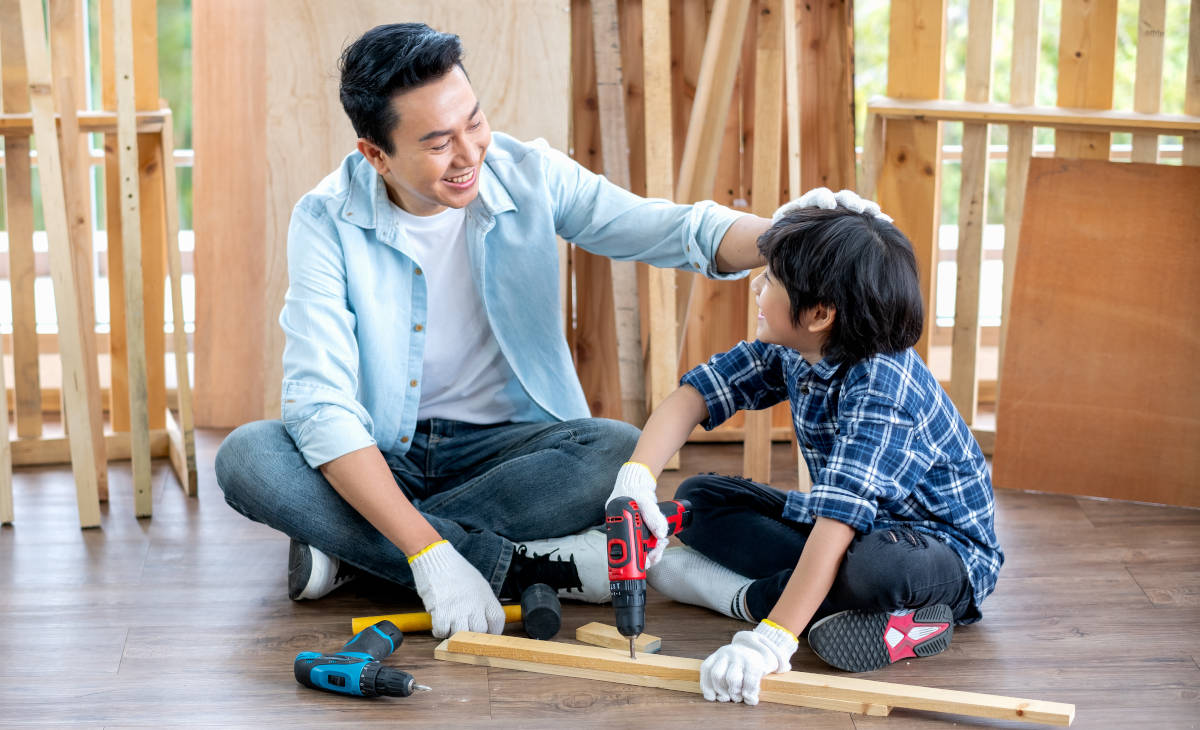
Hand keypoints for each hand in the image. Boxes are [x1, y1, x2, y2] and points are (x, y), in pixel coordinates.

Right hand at [408, 540, 507, 637]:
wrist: (436, 559)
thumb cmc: (456, 570)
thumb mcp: (478, 583)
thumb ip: (483, 601)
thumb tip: (485, 619)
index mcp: (486, 596)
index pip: (497, 621)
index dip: (493, 631)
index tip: (486, 633)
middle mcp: (475, 605)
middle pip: (480, 631)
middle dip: (472, 634)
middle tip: (464, 630)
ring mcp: (458, 609)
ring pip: (461, 634)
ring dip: (455, 634)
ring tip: (450, 626)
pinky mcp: (441, 612)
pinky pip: (442, 632)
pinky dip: (439, 631)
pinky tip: (439, 624)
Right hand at [607, 462, 669, 567]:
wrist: (637, 481)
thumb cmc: (633, 489)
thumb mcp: (643, 501)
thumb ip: (652, 516)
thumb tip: (661, 533)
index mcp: (617, 527)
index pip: (623, 549)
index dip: (633, 559)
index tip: (644, 562)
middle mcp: (624, 531)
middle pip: (634, 553)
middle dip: (648, 554)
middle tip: (658, 548)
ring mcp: (633, 531)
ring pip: (642, 550)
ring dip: (654, 550)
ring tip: (662, 543)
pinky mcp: (642, 530)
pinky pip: (648, 543)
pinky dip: (656, 544)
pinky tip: (662, 540)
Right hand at [700, 621, 798, 704]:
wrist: (747, 642)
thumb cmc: (761, 656)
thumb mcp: (774, 657)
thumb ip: (780, 662)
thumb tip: (784, 667)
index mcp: (752, 656)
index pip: (751, 677)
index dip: (751, 692)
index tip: (751, 700)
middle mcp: (737, 654)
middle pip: (733, 678)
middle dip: (735, 692)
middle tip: (737, 699)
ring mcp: (723, 654)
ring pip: (716, 674)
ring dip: (719, 690)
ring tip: (725, 698)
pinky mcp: (713, 657)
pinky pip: (705, 670)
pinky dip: (706, 684)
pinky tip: (711, 696)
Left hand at [772, 186, 892, 222]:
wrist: (794, 233)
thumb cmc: (784, 233)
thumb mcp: (779, 229)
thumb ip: (777, 226)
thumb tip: (770, 227)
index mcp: (809, 202)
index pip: (818, 195)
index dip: (823, 199)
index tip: (829, 206)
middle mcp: (828, 201)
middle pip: (842, 196)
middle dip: (851, 201)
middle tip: (858, 209)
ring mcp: (840, 207)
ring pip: (856, 203)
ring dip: (867, 208)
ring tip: (878, 214)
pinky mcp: (849, 215)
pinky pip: (864, 214)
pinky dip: (875, 216)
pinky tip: (888, 221)